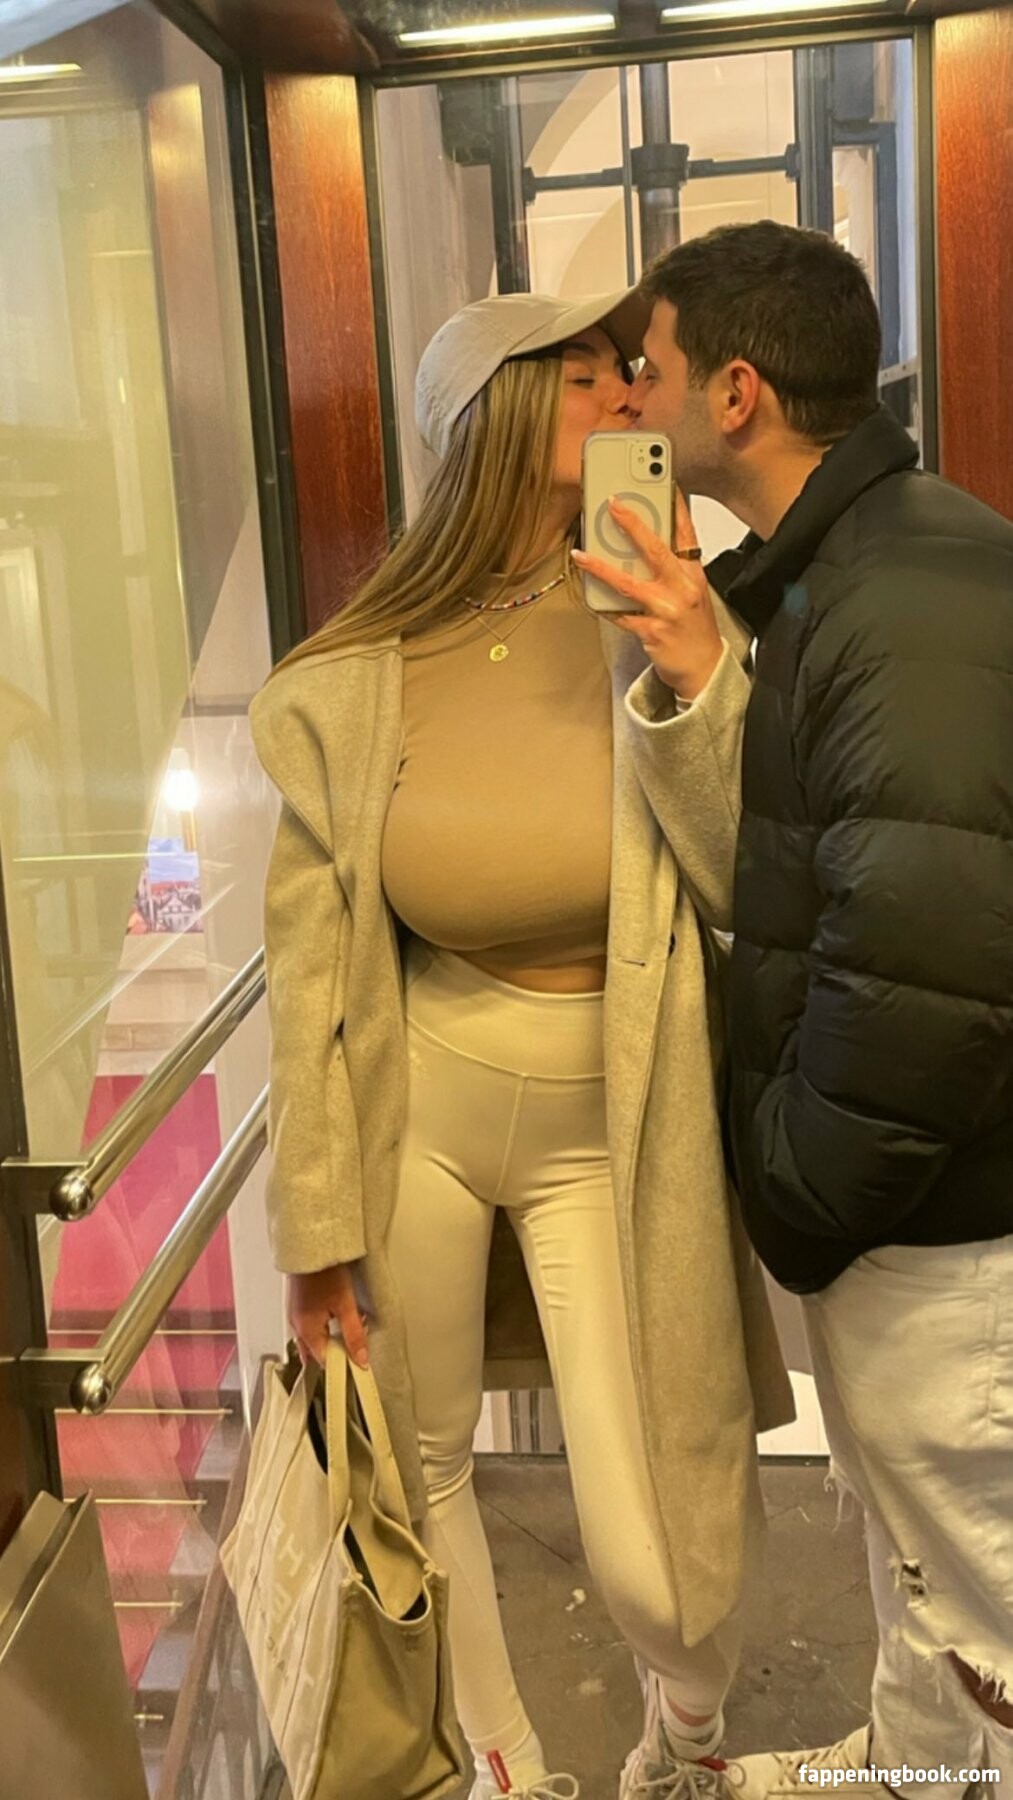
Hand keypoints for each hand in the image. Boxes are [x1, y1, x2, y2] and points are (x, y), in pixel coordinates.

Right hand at [288, 1262, 368, 1369]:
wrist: (309, 1246)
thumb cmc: (324, 1272)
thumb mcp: (345, 1305)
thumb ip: (354, 1334)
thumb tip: (360, 1357)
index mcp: (306, 1330)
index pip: (325, 1360)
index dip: (343, 1362)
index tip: (358, 1360)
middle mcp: (297, 1326)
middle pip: (317, 1351)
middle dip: (336, 1350)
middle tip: (354, 1343)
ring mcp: (295, 1315)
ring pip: (313, 1338)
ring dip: (330, 1337)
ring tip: (347, 1326)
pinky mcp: (297, 1304)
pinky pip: (309, 1325)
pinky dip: (323, 1326)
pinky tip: (334, 1316)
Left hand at [573, 488, 722, 696]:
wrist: (704, 668)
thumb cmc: (694, 628)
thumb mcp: (692, 591)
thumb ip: (673, 567)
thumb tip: (642, 544)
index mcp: (693, 573)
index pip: (686, 532)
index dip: (675, 505)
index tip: (663, 482)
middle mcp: (682, 587)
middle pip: (655, 549)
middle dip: (632, 524)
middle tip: (613, 505)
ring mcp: (667, 610)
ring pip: (629, 583)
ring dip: (601, 567)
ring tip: (581, 555)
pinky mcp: (652, 631)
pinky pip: (621, 615)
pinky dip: (604, 606)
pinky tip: (590, 596)